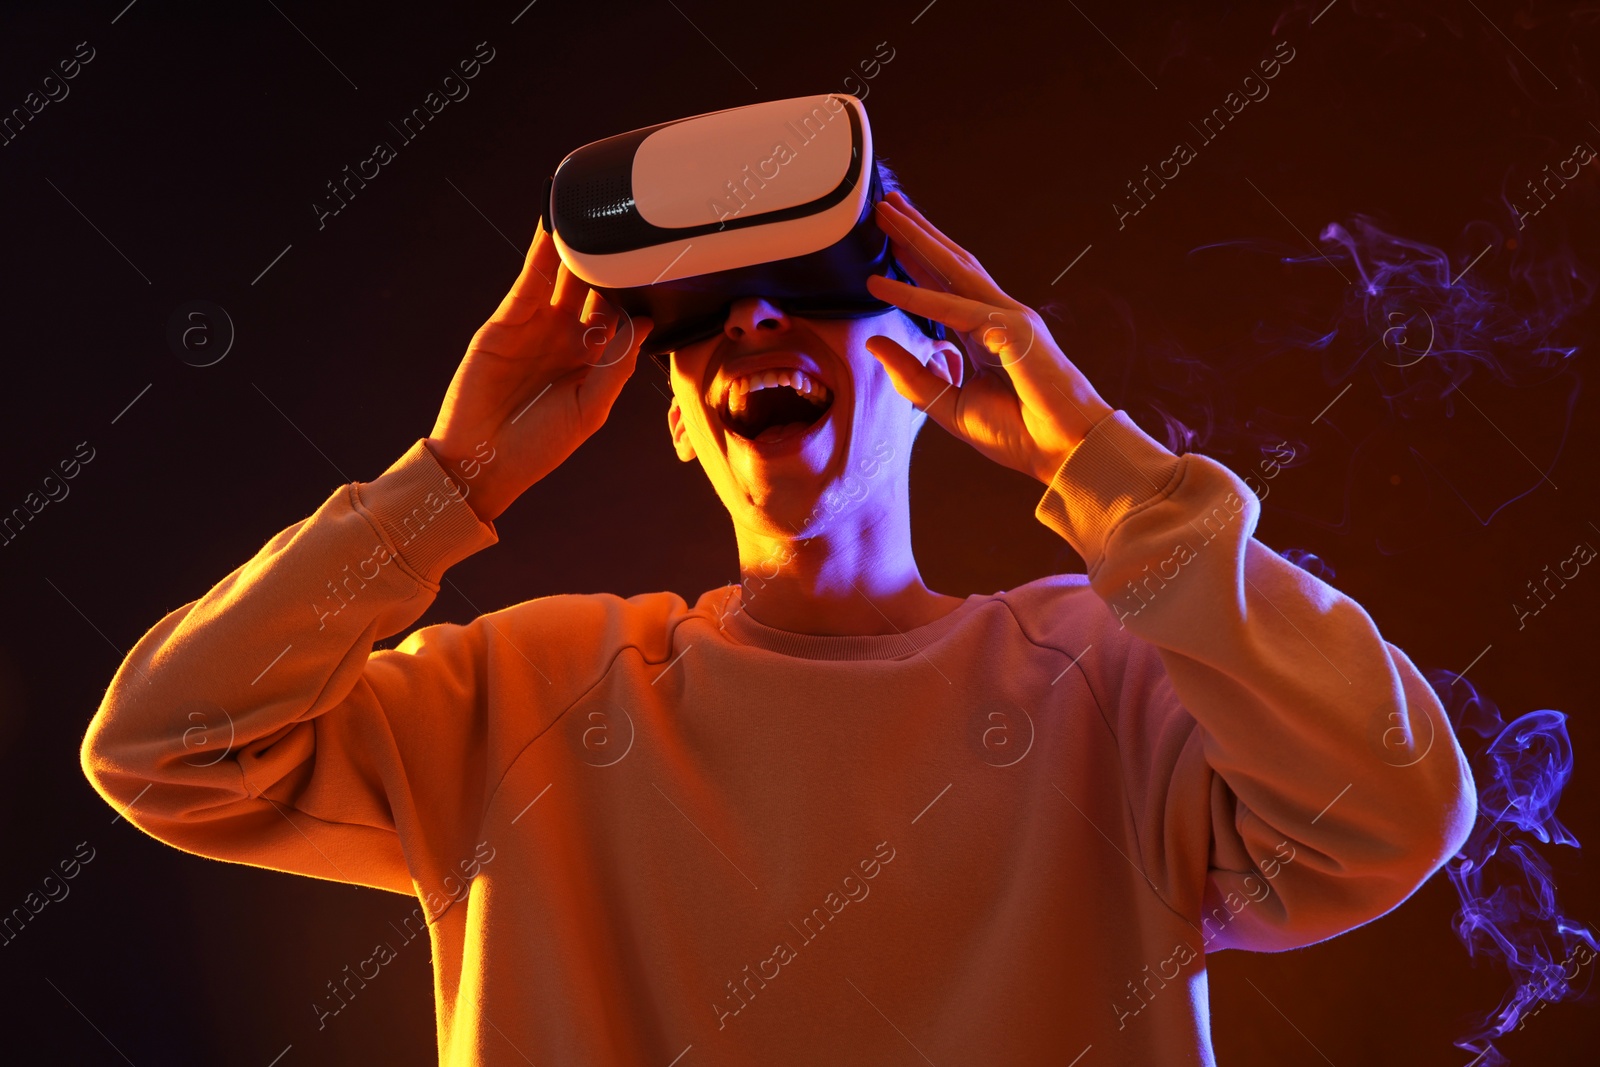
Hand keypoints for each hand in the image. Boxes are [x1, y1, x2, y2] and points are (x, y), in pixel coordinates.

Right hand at [426, 218, 652, 521]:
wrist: (481, 461)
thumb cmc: (538, 447)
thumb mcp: (590, 409)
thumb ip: (617, 366)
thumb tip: (646, 324)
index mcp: (593, 362)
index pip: (621, 318)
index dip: (638, 293)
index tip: (662, 265)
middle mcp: (567, 339)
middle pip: (595, 290)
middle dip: (612, 263)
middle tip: (633, 227)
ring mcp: (537, 327)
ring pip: (563, 278)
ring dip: (578, 248)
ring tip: (595, 213)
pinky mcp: (507, 321)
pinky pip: (529, 280)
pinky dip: (541, 253)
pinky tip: (555, 228)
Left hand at [862, 191, 1114, 485]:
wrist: (1064, 452)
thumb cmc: (1020, 433)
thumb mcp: (950, 406)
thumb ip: (914, 377)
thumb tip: (875, 344)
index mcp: (988, 336)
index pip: (946, 289)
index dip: (917, 263)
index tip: (891, 242)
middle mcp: (997, 318)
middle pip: (950, 264)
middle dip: (917, 233)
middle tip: (884, 207)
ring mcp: (1008, 318)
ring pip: (953, 268)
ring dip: (917, 239)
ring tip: (886, 215)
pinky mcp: (1011, 330)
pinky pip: (953, 309)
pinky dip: (916, 295)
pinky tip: (884, 285)